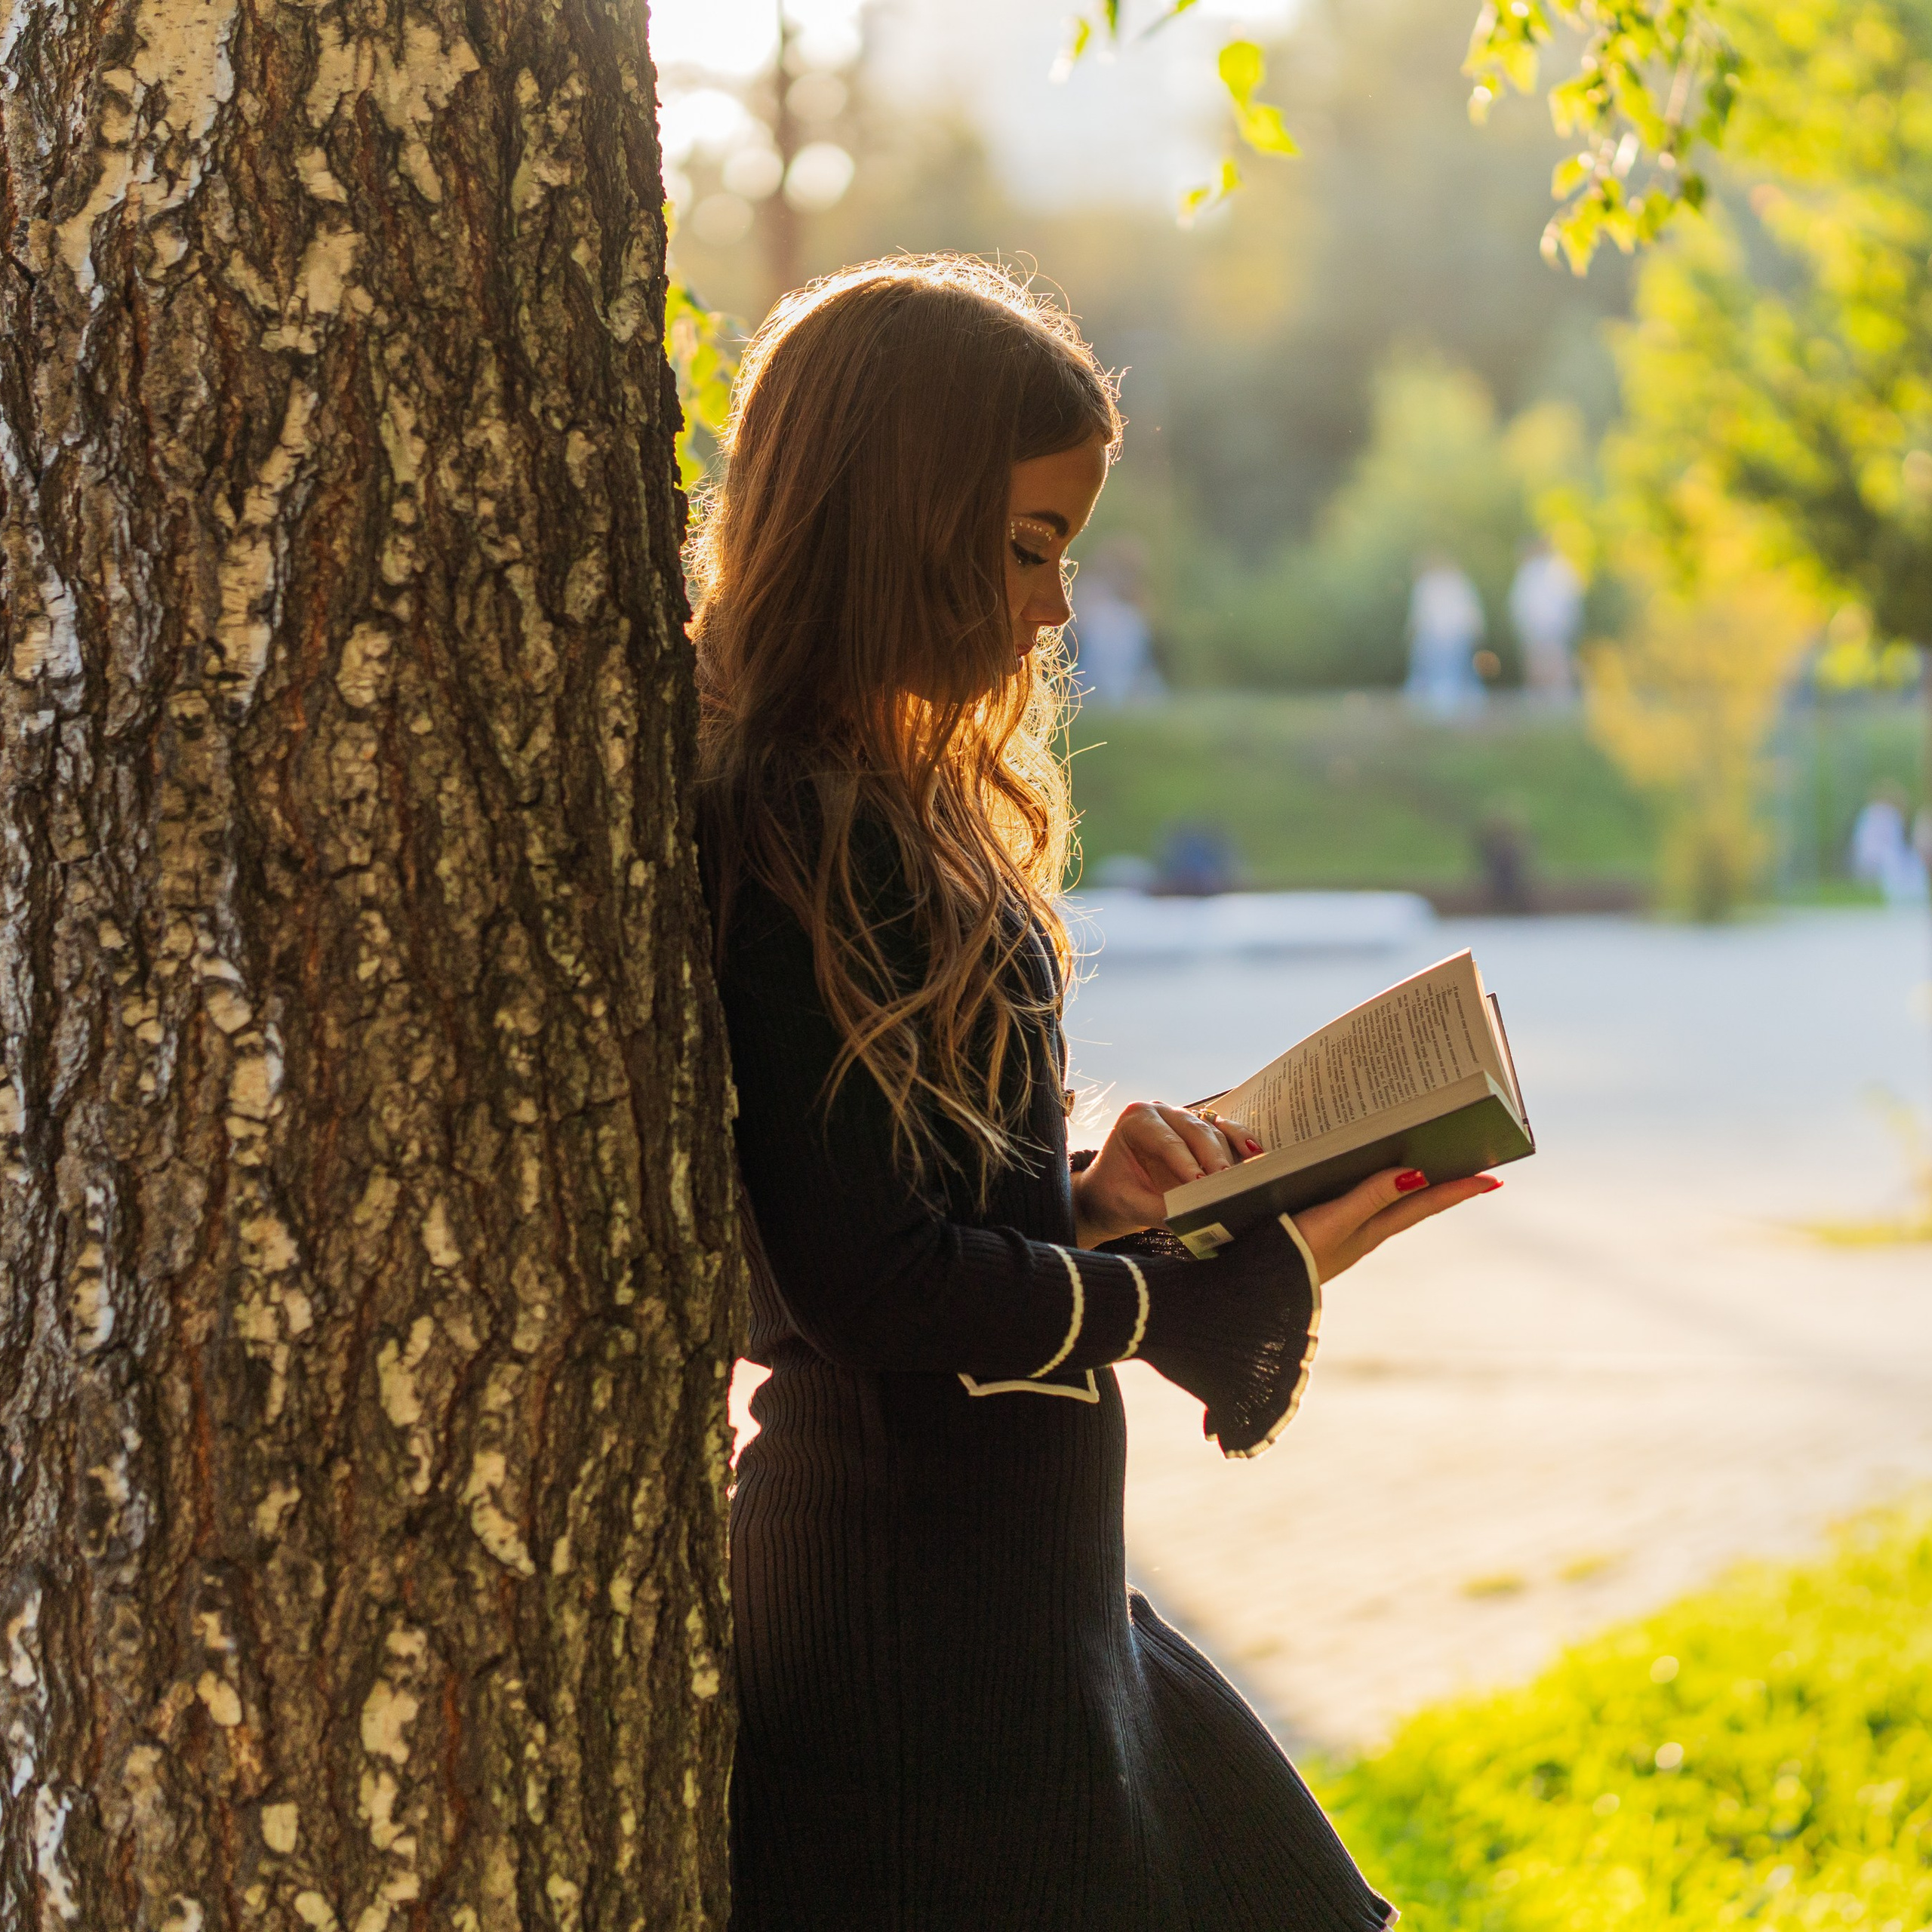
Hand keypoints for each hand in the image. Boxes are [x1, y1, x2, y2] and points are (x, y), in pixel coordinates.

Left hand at [1073, 1101, 1261, 1248]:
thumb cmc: (1116, 1195)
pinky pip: (1226, 1131)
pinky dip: (1241, 1143)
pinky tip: (1256, 1156)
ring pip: (1213, 1131)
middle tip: (1226, 1183)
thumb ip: (1161, 1209)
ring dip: (1230, 1154)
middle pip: (1194, 1131)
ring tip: (1244, 1177)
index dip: (1185, 1162)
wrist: (1112, 1193)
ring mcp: (1184, 1118)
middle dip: (1212, 1158)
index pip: (1165, 1141)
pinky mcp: (1203, 1131)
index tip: (1201, 1183)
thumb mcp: (1131, 1204)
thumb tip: (1197, 1217)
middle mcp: (1162, 1112)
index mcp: (1136, 1120)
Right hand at [1289, 1166, 1500, 1281]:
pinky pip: (1359, 1205)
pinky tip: (1364, 1183)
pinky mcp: (1320, 1232)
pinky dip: (1374, 1190)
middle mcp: (1364, 1232)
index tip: (1494, 1181)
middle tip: (1472, 1168)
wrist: (1253, 1292)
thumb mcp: (1333, 1223)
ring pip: (1387, 1205)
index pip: (1425, 1205)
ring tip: (1430, 1168)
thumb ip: (1369, 1198)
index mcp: (1372, 1230)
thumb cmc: (1292, 1256)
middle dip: (1443, 1187)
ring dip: (1411, 1188)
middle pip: (1413, 1205)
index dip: (1458, 1191)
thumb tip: (1417, 1174)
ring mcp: (1343, 1234)